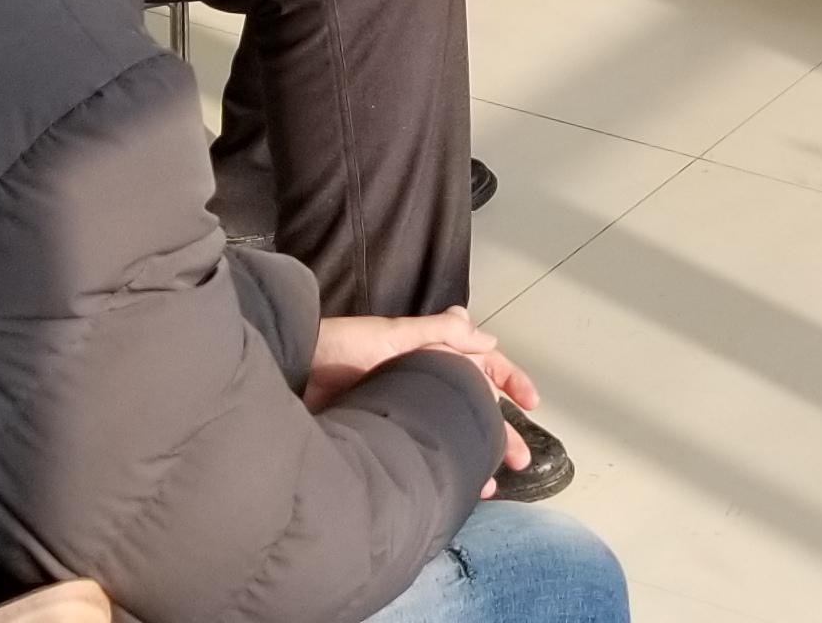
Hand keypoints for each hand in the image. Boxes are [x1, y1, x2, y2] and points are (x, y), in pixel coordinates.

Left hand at [307, 309, 542, 489]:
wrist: (290, 378)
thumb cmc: (339, 349)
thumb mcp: (392, 334)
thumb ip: (440, 333)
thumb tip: (490, 339)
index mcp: (431, 356)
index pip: (484, 366)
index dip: (511, 382)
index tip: (531, 404)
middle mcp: (425, 384)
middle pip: (474, 408)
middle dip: (501, 433)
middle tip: (519, 459)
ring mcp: (408, 412)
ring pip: (453, 436)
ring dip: (474, 457)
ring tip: (488, 485)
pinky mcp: (388, 437)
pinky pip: (426, 455)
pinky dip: (443, 470)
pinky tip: (454, 488)